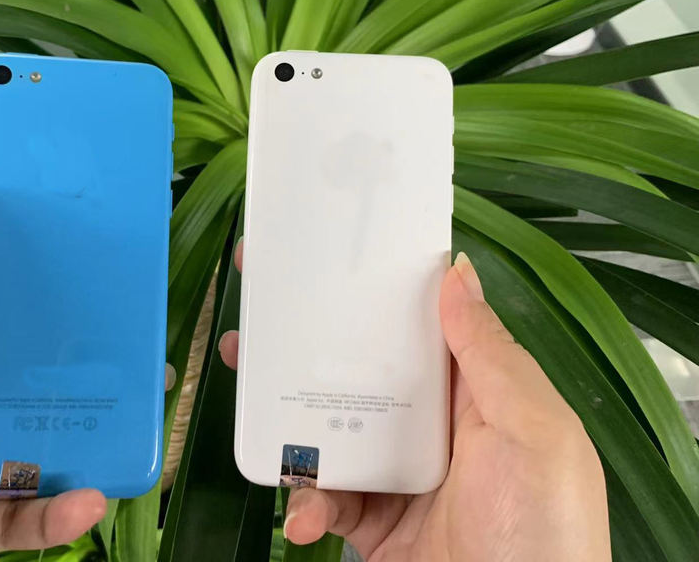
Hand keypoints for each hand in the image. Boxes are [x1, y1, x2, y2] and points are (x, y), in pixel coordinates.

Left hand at [0, 189, 106, 560]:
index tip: (107, 288)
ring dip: (78, 445)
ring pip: (29, 447)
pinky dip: (49, 515)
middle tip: (144, 370)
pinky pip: (8, 517)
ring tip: (129, 439)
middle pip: (25, 382)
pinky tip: (81, 505)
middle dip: (84, 377)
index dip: (50, 300)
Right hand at [220, 244, 610, 560]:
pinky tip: (304, 515)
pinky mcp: (372, 523)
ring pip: (330, 435)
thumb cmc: (543, 527)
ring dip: (287, 426)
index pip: (414, 332)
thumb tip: (458, 272)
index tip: (319, 267)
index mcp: (471, 395)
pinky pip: (326, 499)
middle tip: (252, 332)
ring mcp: (396, 477)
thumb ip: (490, 354)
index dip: (370, 298)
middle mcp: (429, 429)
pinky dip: (306, 504)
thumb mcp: (533, 429)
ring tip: (249, 408)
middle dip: (304, 355)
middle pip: (357, 378)